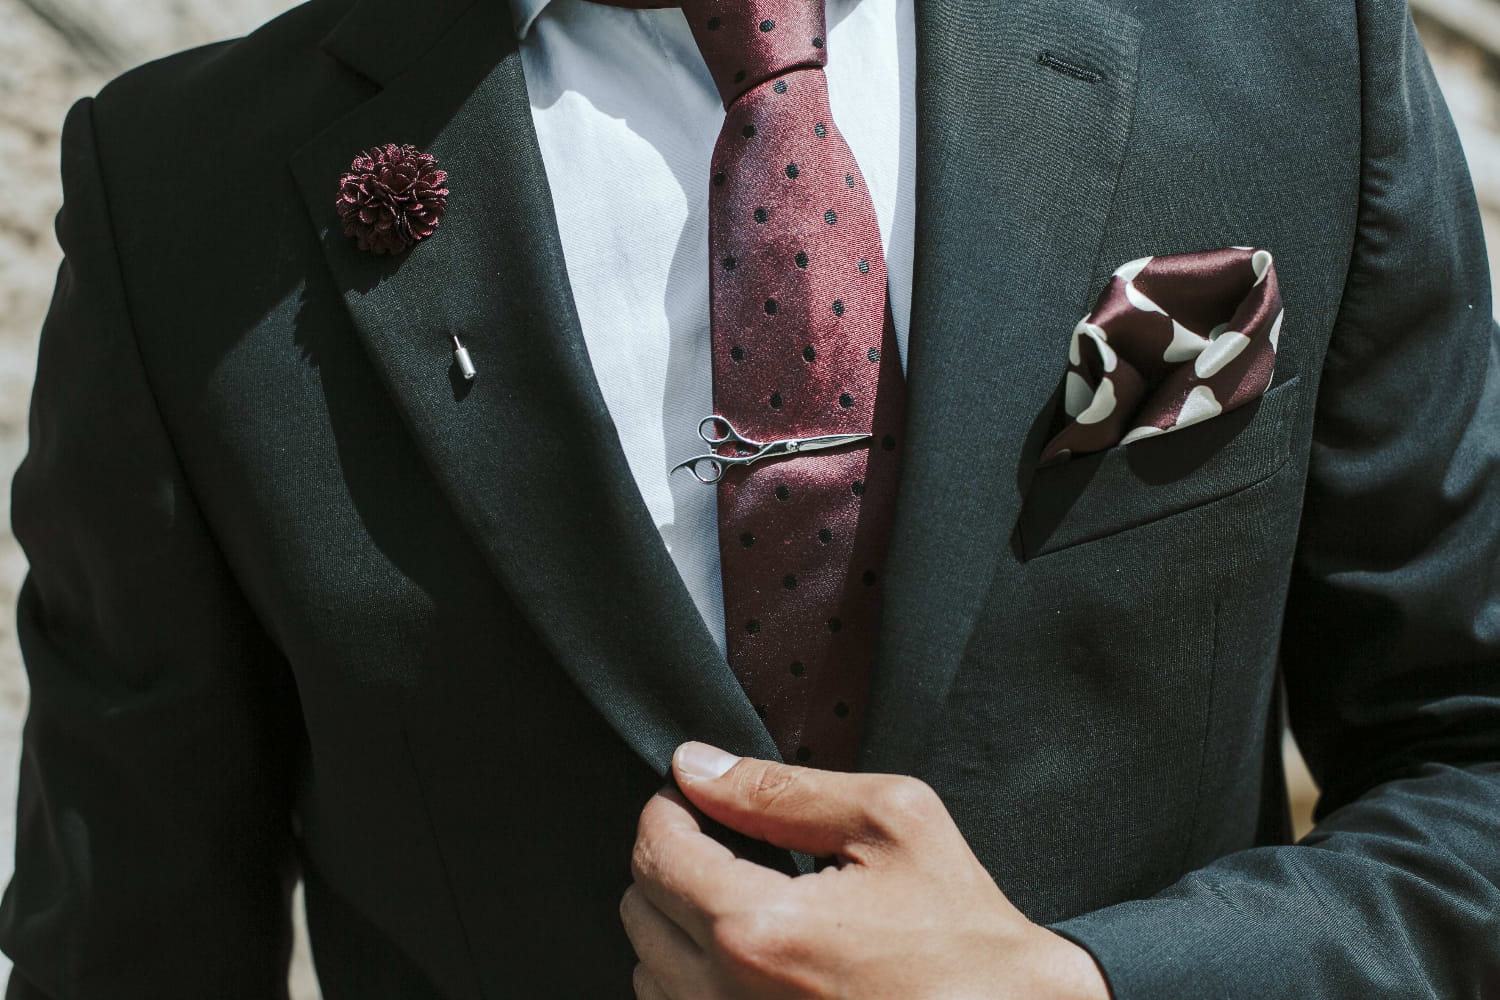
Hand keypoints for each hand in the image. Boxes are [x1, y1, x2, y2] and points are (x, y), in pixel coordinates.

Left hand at [621, 742, 1111, 999]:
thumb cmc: (964, 934)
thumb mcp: (891, 824)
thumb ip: (781, 790)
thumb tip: (696, 765)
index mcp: (760, 930)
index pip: (655, 853)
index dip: (667, 808)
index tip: (692, 797)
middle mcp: (729, 998)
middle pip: (639, 911)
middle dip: (670, 861)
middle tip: (722, 841)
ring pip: (649, 970)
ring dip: (677, 923)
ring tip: (743, 900)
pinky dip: (695, 977)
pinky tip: (753, 955)